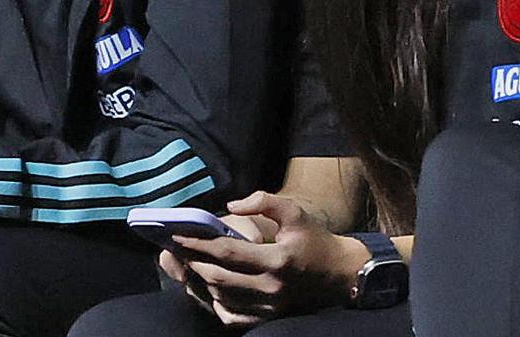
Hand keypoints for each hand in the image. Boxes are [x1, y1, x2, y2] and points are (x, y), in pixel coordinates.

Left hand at [163, 192, 368, 326]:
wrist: (342, 275)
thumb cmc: (315, 240)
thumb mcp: (295, 213)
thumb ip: (264, 201)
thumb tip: (230, 207)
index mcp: (277, 260)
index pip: (227, 253)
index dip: (198, 244)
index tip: (177, 236)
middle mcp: (272, 287)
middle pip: (218, 278)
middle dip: (193, 262)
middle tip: (178, 249)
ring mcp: (270, 307)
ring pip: (221, 297)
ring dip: (201, 280)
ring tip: (190, 263)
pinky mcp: (269, 318)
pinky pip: (233, 316)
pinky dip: (217, 303)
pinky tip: (211, 288)